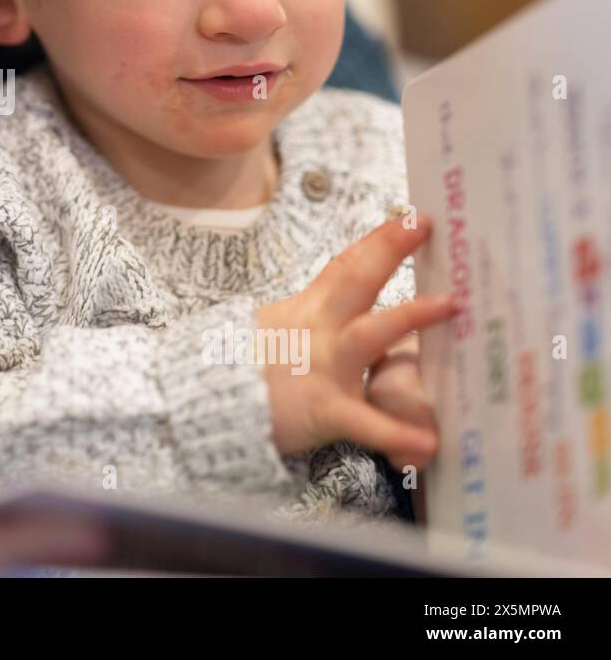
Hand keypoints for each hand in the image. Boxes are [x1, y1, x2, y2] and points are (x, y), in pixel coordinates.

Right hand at [256, 214, 456, 462]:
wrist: (210, 403)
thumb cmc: (252, 368)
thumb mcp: (280, 330)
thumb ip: (321, 320)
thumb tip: (355, 309)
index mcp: (310, 309)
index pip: (346, 266)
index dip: (379, 239)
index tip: (412, 217)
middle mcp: (319, 328)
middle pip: (354, 280)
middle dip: (387, 249)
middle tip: (421, 225)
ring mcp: (323, 366)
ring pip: (367, 334)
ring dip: (408, 316)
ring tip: (449, 306)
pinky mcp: (324, 408)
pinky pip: (363, 421)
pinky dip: (394, 433)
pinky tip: (427, 443)